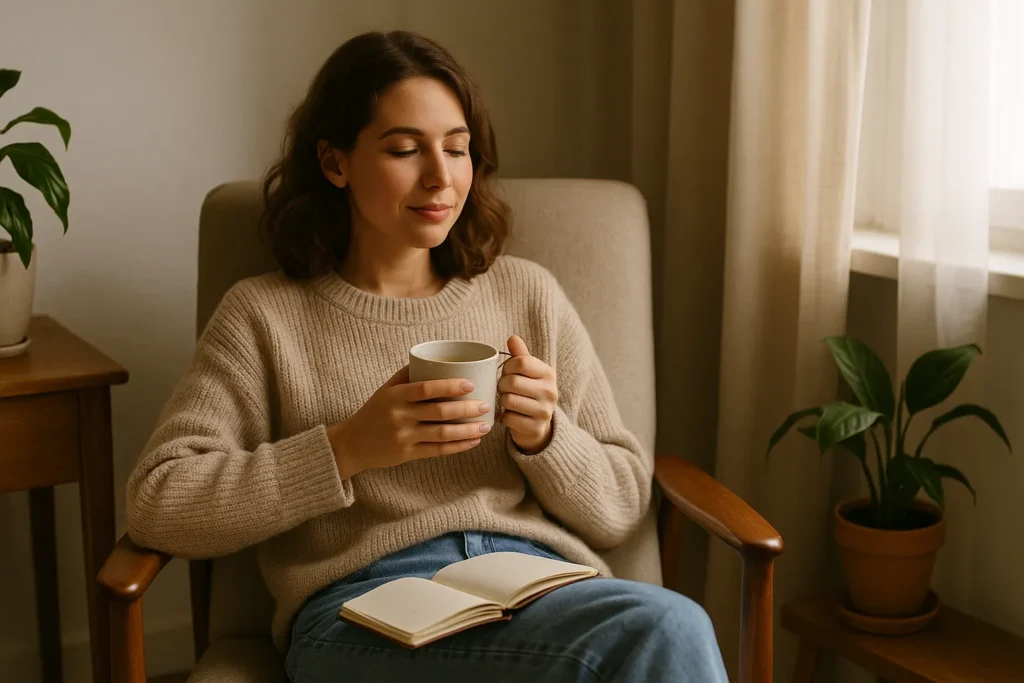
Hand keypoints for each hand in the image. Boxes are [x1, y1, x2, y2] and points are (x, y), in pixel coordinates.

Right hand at [326, 365, 490, 478]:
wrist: (352, 444)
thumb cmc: (373, 412)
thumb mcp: (385, 390)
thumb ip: (406, 375)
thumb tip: (434, 358)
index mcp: (395, 396)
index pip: (426, 388)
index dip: (450, 386)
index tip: (471, 384)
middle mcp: (399, 416)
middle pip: (439, 412)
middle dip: (466, 409)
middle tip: (486, 405)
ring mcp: (403, 437)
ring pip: (442, 434)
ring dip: (467, 430)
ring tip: (485, 426)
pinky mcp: (407, 454)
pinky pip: (437, 451)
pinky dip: (457, 447)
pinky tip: (472, 441)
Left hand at [498, 335, 556, 454]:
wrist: (539, 426)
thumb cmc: (529, 393)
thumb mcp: (528, 373)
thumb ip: (520, 355)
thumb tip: (512, 337)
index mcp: (548, 374)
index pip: (521, 362)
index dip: (507, 367)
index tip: (507, 373)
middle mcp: (550, 392)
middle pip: (512, 381)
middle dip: (501, 385)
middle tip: (503, 389)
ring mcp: (545, 411)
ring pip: (508, 400)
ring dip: (502, 401)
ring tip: (507, 401)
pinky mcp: (535, 428)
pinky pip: (508, 418)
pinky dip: (504, 417)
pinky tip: (510, 415)